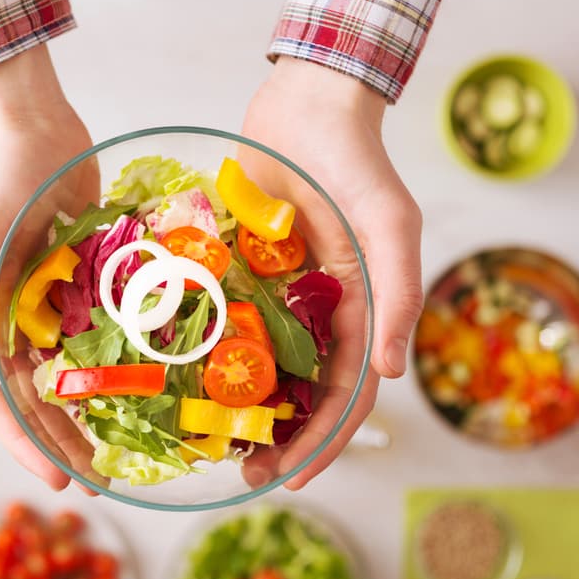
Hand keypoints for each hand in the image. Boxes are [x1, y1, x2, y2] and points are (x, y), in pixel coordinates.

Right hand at [0, 46, 96, 488]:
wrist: (32, 126)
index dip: (26, 445)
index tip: (59, 480)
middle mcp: (12, 322)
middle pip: (36, 398)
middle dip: (62, 442)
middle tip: (98, 480)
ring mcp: (49, 305)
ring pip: (70, 375)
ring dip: (92, 412)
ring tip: (122, 449)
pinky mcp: (83, 283)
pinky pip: (100, 335)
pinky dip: (117, 363)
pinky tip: (148, 386)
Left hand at [239, 58, 422, 489]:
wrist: (306, 100)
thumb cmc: (356, 159)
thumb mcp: (390, 222)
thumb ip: (399, 293)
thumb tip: (398, 371)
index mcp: (362, 311)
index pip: (349, 396)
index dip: (324, 442)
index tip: (289, 478)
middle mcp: (320, 312)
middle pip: (304, 394)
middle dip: (280, 439)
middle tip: (241, 473)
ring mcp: (278, 294)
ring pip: (262, 367)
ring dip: (242, 409)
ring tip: (210, 443)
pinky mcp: (241, 270)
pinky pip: (224, 321)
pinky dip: (209, 355)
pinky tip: (178, 379)